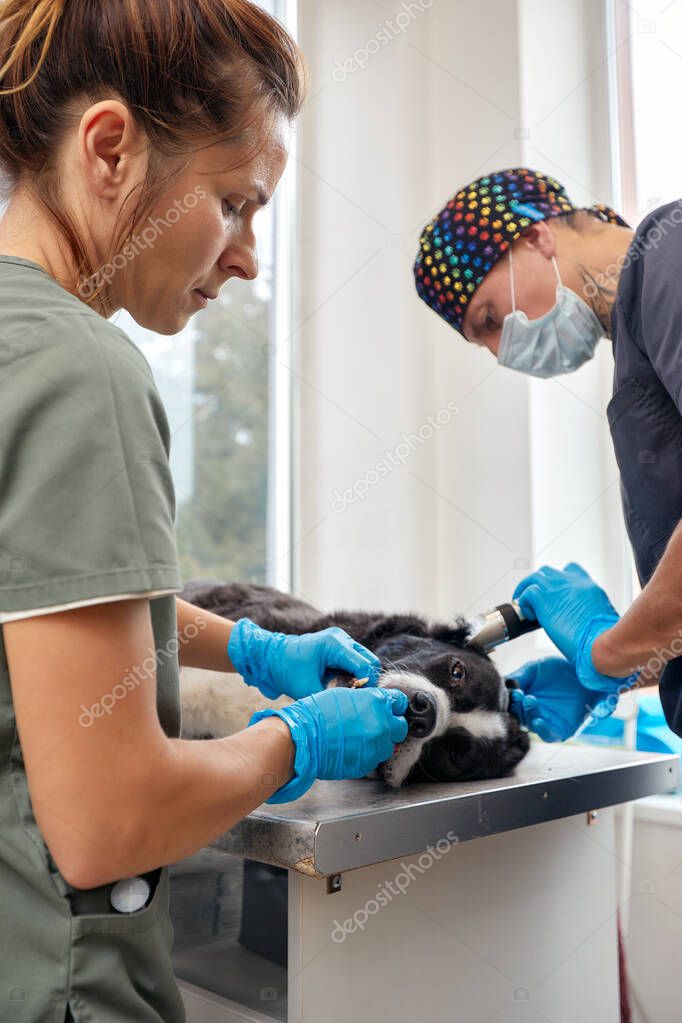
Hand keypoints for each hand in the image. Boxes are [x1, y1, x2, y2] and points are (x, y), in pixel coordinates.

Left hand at [228, 618, 381, 700]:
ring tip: (348, 693)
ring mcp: (340, 641)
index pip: (365, 665)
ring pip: (364, 661)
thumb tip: (350, 709)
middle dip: (367, 681)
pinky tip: (343, 687)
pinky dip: (353, 675)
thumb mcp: (308, 689)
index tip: (359, 701)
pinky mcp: (338, 647)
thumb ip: (331, 698)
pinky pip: (354, 662)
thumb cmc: (286, 671)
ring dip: (360, 678)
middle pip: (369, 661)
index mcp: (335, 644)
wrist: (270, 658)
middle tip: (356, 699)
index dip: (366, 685)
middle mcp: (341, 638)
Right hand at [249, 686, 409, 802]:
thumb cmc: (316, 713)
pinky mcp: (367, 763)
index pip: (400, 701)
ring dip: (379, 741)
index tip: (390, 707)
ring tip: (359, 738)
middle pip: (401, 727)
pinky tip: (351, 748)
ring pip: (389, 745)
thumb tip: (374, 705)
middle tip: (377, 724)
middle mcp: (382, 724)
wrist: (303, 739)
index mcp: (377, 702)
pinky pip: (374, 758)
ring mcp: (376, 746)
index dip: (394, 704)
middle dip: (392, 725)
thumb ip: (365, 700)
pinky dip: (367, 753)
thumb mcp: (343, 695)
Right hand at [507, 657, 615, 741]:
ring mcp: (546, 721)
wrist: (585, 673)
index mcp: (524, 699)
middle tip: (520, 696)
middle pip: (518, 716)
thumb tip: (505, 684)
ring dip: (528, 715)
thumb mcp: (535, 668)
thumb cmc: (560, 671)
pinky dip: (542, 730)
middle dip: (517, 707)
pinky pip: (548, 735)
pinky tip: (538, 720)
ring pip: (531, 725)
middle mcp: (533, 712)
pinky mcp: (560, 729)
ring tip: (530, 701)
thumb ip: (519, 676)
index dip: (509, 700)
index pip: (511, 704)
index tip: (511, 692)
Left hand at [513, 562, 637, 692]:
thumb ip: (589, 612)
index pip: (572, 570)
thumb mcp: (602, 618)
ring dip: (527, 589)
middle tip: (536, 599)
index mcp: (589, 587)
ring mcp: (557, 588)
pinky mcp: (544, 598)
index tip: (556, 592)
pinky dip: (523, 602)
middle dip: (541, 584)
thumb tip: (582, 622)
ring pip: (534, 578)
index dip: (560, 580)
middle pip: (550, 572)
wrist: (602, 644)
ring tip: (525, 604)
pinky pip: (526, 593)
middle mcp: (573, 582)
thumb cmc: (605, 638)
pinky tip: (527, 614)